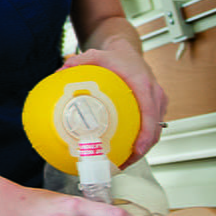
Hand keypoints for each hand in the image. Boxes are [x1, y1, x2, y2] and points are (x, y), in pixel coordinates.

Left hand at [60, 47, 167, 162]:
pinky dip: (141, 140)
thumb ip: (78, 62)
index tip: (138, 148)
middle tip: (124, 163)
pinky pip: (151, 127)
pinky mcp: (154, 107)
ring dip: (142, 148)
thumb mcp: (96, 55)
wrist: (128, 52)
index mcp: (143, 84)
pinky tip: (125, 150)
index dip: (146, 133)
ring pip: (155, 130)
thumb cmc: (116, 56)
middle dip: (143, 149)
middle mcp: (154, 94)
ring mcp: (157, 102)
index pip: (149, 112)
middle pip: (155, 128)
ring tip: (123, 163)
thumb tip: (59, 74)